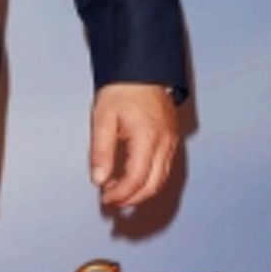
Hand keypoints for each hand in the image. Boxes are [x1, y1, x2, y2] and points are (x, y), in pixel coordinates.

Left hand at [89, 83, 178, 208]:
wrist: (142, 70)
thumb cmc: (122, 90)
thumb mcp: (103, 119)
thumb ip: (100, 151)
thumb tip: (98, 179)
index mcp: (148, 138)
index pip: (136, 179)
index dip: (120, 195)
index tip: (105, 199)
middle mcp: (165, 143)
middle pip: (152, 186)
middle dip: (131, 199)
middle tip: (111, 201)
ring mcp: (172, 142)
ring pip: (161, 180)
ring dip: (140, 192)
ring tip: (118, 192)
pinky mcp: (172, 140)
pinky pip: (164, 169)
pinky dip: (149, 180)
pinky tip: (132, 178)